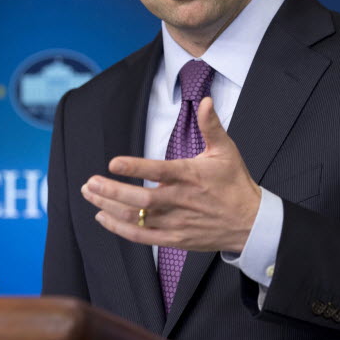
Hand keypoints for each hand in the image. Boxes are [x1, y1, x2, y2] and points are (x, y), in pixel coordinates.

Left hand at [81, 97, 261, 251]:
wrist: (250, 223)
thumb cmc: (235, 183)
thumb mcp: (226, 151)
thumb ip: (211, 126)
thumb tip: (204, 100)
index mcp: (191, 176)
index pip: (159, 171)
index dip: (135, 167)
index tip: (112, 163)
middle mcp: (181, 201)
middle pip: (141, 200)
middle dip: (112, 191)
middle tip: (89, 182)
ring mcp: (177, 223)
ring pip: (137, 218)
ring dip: (109, 207)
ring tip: (89, 194)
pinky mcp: (175, 239)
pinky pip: (142, 237)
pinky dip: (120, 229)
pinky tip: (103, 217)